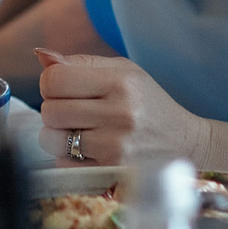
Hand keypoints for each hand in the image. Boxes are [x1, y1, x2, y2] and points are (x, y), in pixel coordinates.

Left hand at [35, 50, 227, 176]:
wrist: (186, 143)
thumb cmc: (148, 103)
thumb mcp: (123, 71)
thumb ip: (80, 63)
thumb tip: (41, 56)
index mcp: (120, 82)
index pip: (54, 80)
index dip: (50, 84)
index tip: (63, 89)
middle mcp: (119, 114)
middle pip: (49, 111)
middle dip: (54, 110)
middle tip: (73, 112)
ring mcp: (116, 147)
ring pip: (51, 140)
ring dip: (57, 136)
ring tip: (78, 131)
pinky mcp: (112, 173)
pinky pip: (64, 165)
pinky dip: (68, 158)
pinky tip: (88, 151)